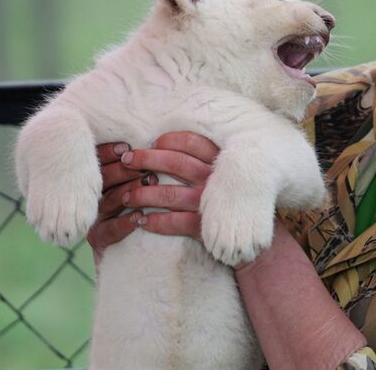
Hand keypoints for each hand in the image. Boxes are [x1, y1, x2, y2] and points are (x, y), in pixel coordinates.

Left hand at [86, 132, 219, 263]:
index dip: (168, 141)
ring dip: (142, 194)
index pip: (192, 143)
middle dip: (146, 159)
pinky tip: (141, 220)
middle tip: (126, 161)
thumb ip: (205, 159)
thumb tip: (169, 146)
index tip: (152, 143)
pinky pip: (173, 223)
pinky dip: (154, 221)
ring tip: (126, 197)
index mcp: (220, 163)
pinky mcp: (204, 227)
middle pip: (175, 163)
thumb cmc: (230, 197)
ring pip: (169, 194)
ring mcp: (209, 204)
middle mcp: (214, 180)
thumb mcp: (226, 172)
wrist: (250, 234)